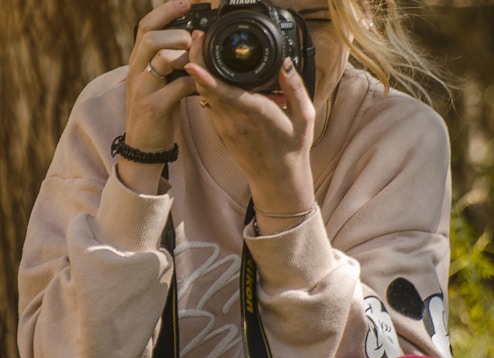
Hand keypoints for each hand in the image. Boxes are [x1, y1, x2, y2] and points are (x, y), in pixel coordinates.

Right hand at [120, 0, 195, 193]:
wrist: (143, 147)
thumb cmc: (156, 111)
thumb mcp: (157, 80)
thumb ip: (168, 60)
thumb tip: (192, 38)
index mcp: (137, 62)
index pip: (145, 26)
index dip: (166, 11)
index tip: (187, 3)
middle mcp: (135, 72)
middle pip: (151, 37)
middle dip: (177, 34)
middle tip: (193, 42)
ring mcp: (142, 89)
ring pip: (162, 58)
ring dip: (186, 56)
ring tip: (197, 65)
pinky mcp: (153, 107)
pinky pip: (177, 86)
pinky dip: (194, 82)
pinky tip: (201, 86)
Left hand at [184, 30, 315, 230]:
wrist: (277, 178)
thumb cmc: (293, 147)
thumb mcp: (305, 116)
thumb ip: (295, 87)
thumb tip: (285, 62)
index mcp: (256, 114)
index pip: (226, 93)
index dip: (207, 78)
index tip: (193, 62)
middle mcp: (235, 120)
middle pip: (206, 88)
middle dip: (198, 61)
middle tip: (199, 38)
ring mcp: (224, 125)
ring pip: (203, 94)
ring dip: (198, 72)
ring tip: (200, 47)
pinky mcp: (219, 128)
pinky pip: (207, 102)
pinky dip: (203, 85)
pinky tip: (205, 71)